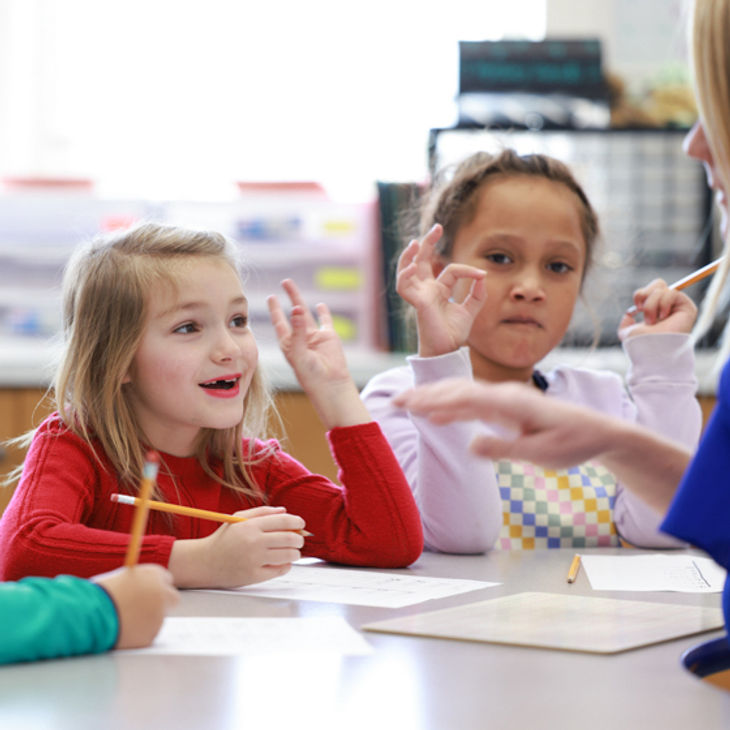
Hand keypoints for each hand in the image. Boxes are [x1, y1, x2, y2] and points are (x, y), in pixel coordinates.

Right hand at [92, 564, 178, 649]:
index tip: (150, 593)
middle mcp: (161, 593)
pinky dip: (138, 635)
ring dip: (146, 620)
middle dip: (163, 604)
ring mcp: (159, 615)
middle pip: (172, 598)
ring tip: (121, 621)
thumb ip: (138, 582)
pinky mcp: (151, 634)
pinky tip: (121, 631)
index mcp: (154, 575)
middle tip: (147, 610)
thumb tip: (143, 587)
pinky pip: (147, 634)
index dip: (156, 587)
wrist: (90, 614)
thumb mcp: (121, 579)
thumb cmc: (100, 595)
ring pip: (158, 618)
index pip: (166, 579)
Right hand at [169, 506, 305, 588]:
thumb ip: (263, 512)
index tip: (301, 524)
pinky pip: (279, 570)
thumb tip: (285, 511)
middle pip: (289, 539)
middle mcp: (253, 542)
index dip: (297, 521)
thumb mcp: (239, 518)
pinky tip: (282, 562)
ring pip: (288, 555)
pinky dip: (286, 566)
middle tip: (299, 539)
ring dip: (295, 553)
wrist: (205, 562)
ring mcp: (254, 560)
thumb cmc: (223, 539)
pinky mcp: (254, 576)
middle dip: (299, 539)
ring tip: (293, 551)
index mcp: (250, 526)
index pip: (283, 521)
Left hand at [267, 278, 350, 390]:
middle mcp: (300, 338)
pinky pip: (325, 321)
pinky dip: (323, 313)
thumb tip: (296, 308)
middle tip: (284, 282)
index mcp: (288, 344)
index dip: (275, 310)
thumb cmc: (310, 374)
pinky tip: (320, 305)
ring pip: (306, 314)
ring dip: (300, 301)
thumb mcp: (299, 352)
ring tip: (294, 288)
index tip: (271, 297)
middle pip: (292, 314)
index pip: (279, 322)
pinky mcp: (329, 337)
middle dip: (288, 298)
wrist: (330, 384)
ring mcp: (314, 337)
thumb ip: (298, 331)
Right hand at [393, 377, 690, 513]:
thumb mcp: (542, 454)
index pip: (464, 398)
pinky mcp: (507, 405)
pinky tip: (437, 415)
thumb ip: (506, 448)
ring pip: (463, 393)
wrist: (597, 432)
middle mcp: (505, 394)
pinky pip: (473, 402)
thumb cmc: (572, 444)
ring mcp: (505, 398)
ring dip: (435, 396)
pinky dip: (452, 405)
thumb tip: (470, 444)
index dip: (434, 401)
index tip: (408, 406)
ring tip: (408, 403)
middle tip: (396, 401)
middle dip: (425, 394)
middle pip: (458, 390)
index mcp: (511, 403)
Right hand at [396, 223, 486, 356]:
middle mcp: (426, 290)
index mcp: (438, 290)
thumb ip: (477, 292)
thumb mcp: (471, 309)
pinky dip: (405, 275)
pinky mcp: (417, 303)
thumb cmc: (454, 333)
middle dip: (427, 243)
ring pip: (406, 270)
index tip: (481, 275)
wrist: (448, 350)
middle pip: (422, 261)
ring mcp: (419, 295)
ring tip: (415, 242)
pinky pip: (404, 286)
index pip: (450, 270)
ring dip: (408, 256)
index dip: (467, 270)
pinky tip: (412, 266)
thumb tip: (482, 274)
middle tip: (438, 227)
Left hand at [618, 279, 696, 339]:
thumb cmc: (640, 343)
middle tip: (643, 309)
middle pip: (658, 283)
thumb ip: (626, 324)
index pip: (649, 290)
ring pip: (662, 289)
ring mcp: (678, 307)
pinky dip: (663, 303)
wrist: (652, 349)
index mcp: (655, 312)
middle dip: (646, 295)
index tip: (637, 308)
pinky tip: (664, 316)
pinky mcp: (687, 307)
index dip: (640, 294)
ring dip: (652, 305)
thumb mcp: (627, 333)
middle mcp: (667, 308)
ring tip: (653, 320)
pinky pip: (672, 293)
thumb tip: (629, 315)